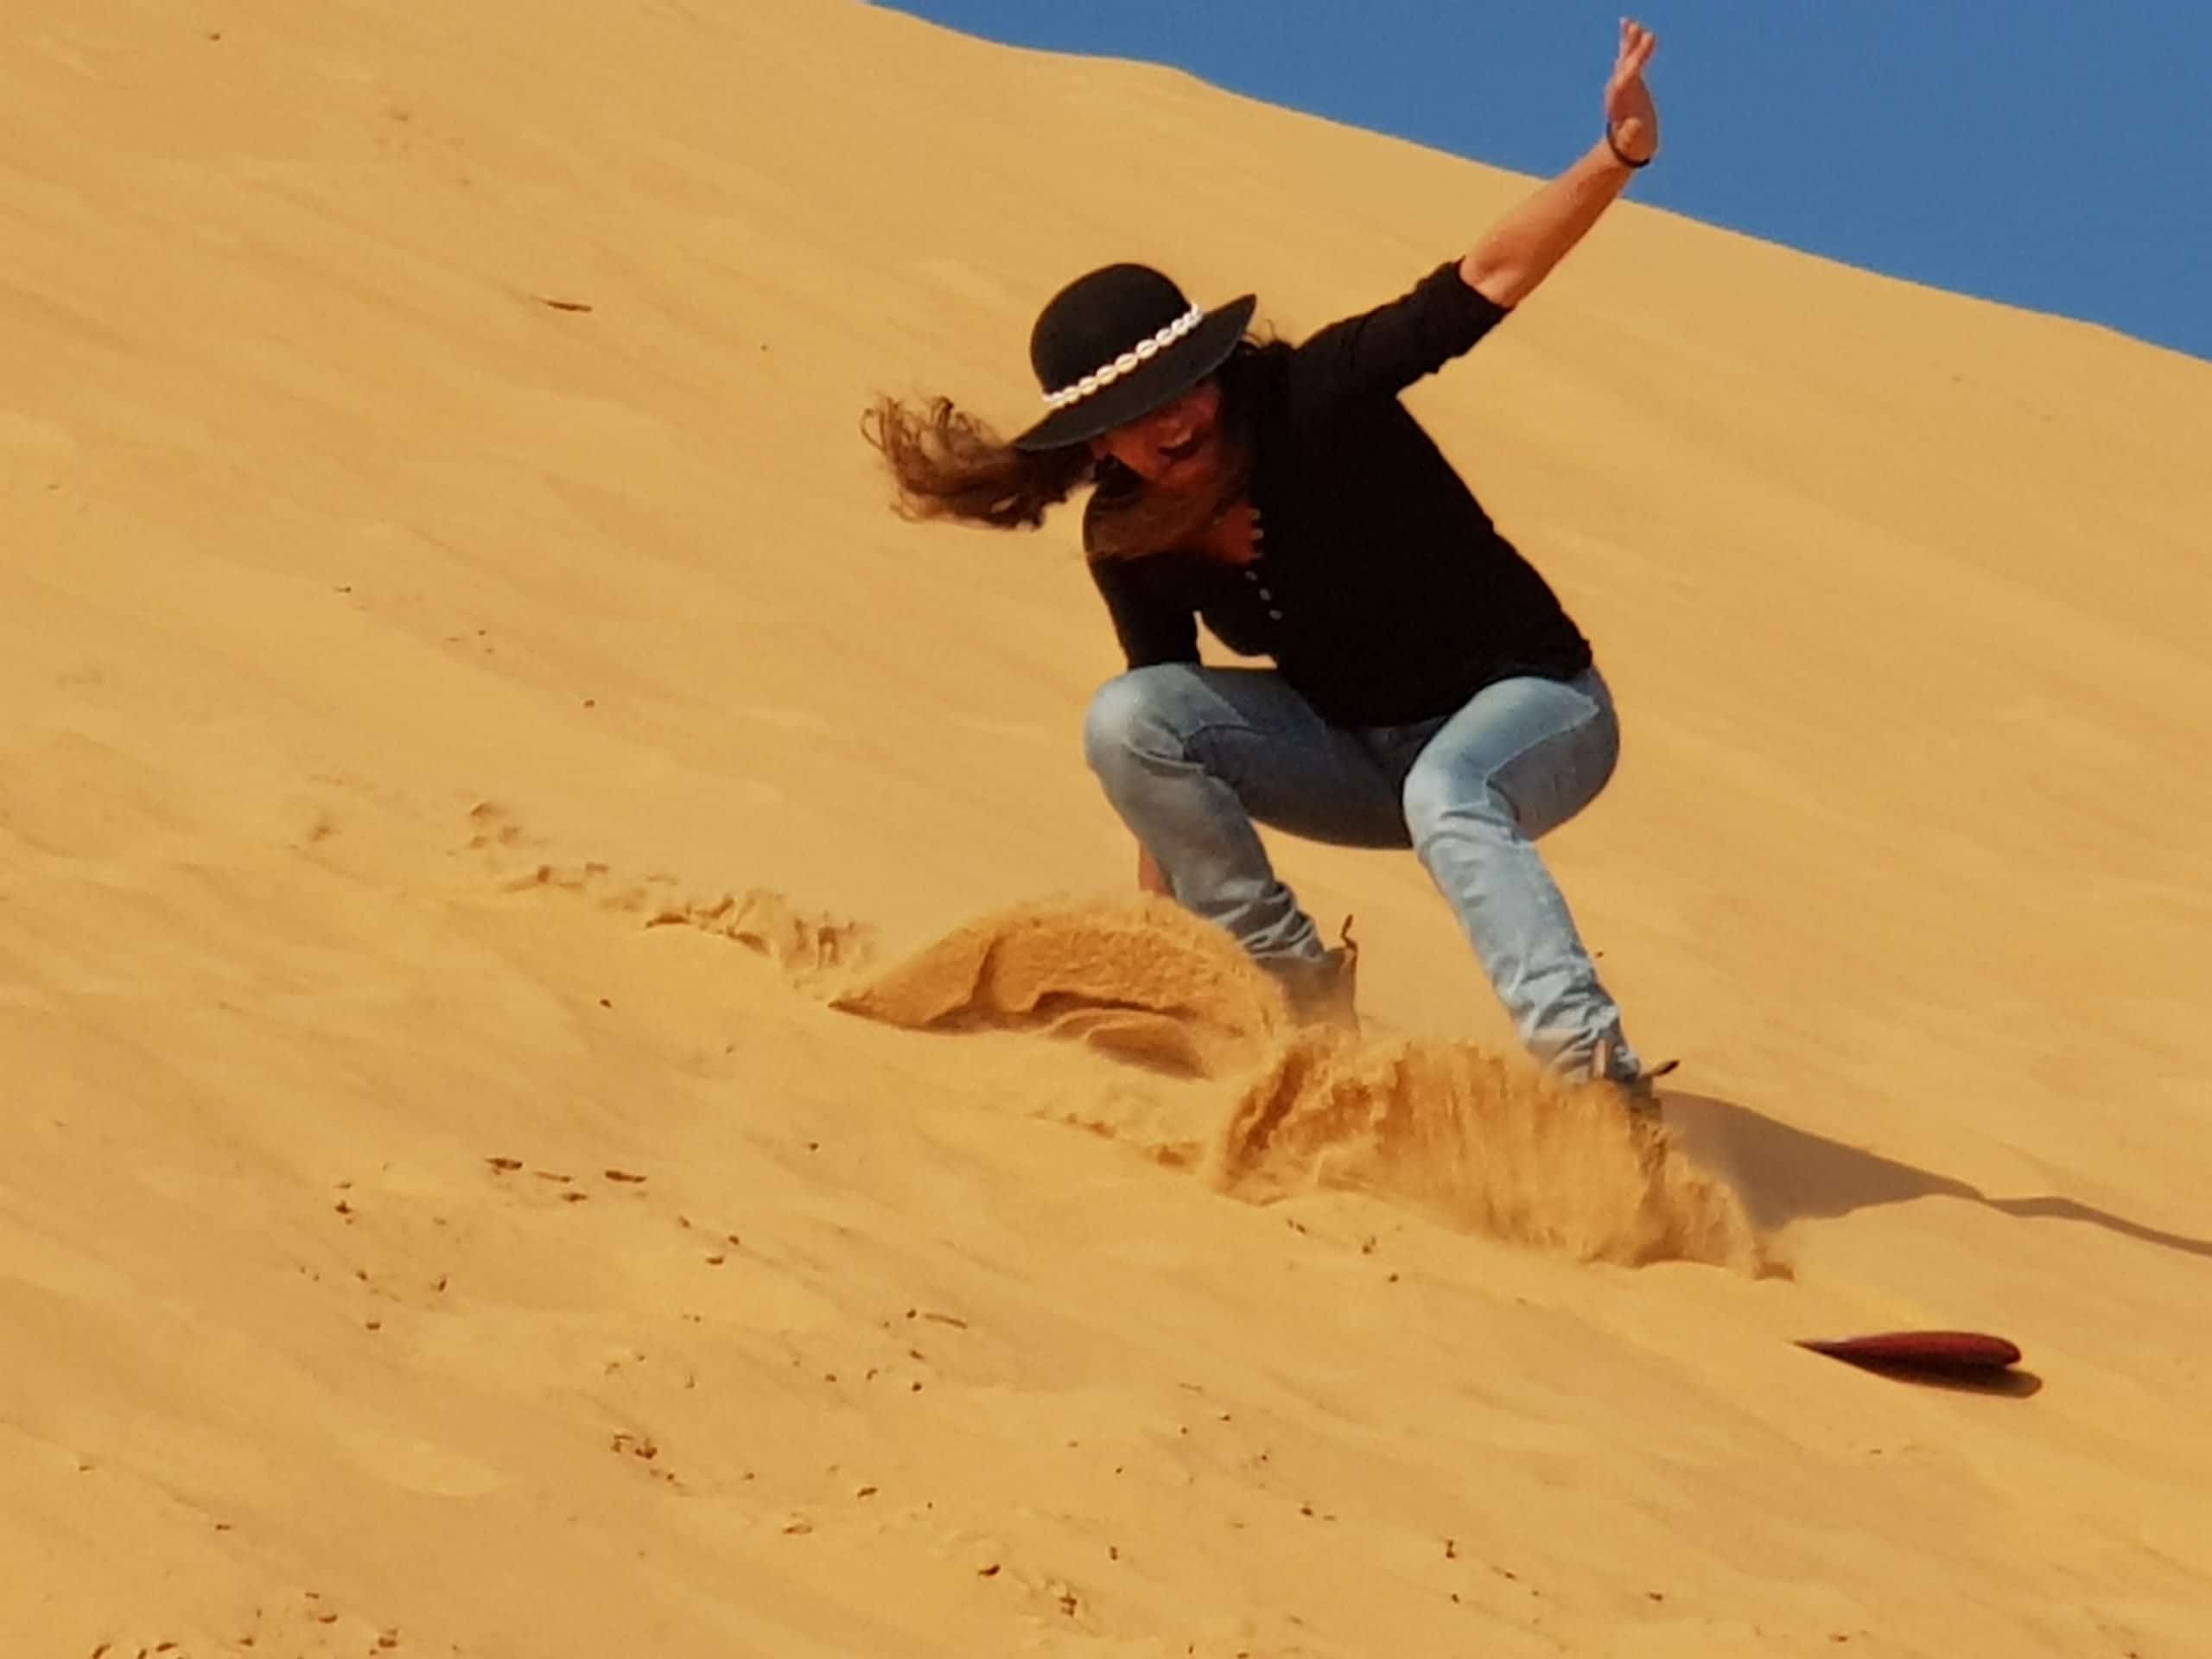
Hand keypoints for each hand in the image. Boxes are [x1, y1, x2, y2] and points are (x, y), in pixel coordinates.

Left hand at [1604, 17, 1658, 163]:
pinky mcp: (1629, 80)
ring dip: (1629, 41)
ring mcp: (1622, 83)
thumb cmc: (1633, 146)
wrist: (1626, 146)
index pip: (1626, 80)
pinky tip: (1631, 26)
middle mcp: (1618, 89)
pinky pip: (1629, 58)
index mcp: (1620, 102)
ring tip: (1631, 23)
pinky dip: (1631, 43)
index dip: (1634, 66)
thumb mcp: (1634, 142)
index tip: (1641, 58)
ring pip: (1625, 58)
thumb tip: (1634, 126)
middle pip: (1625, 65)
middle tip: (1641, 32)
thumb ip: (1632, 134)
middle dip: (1633, 50)